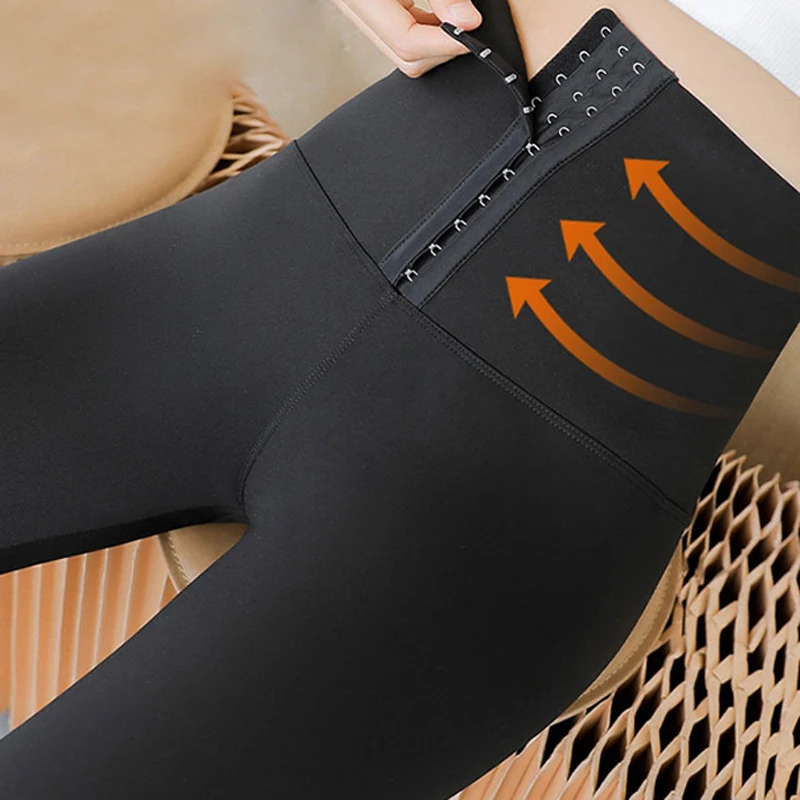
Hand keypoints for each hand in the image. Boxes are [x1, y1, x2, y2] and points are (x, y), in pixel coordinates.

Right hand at [329, 0, 481, 77]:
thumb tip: (467, 22)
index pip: (406, 41)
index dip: (444, 43)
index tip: (472, 36)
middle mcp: (354, 7)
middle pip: (404, 56)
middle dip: (440, 50)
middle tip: (468, 30)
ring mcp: (360, 10)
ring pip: (402, 51)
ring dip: (434, 43)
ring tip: (458, 21)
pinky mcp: (370, 8)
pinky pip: (399, 33)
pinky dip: (426, 30)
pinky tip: (443, 17)